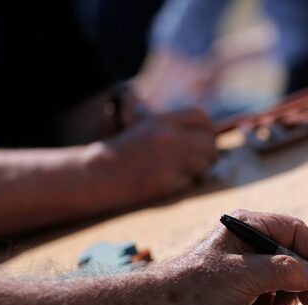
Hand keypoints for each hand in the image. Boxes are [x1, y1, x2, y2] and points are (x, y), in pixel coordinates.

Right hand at [88, 108, 217, 210]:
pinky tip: (168, 183)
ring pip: (205, 163)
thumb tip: (209, 138)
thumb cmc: (122, 155)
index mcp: (161, 121)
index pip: (201, 117)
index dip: (209, 129)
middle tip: (200, 162)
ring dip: (199, 170)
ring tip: (181, 172)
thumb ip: (173, 130)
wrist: (97, 174)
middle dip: (209, 153)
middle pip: (209, 142)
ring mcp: (168, 159)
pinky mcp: (167, 180)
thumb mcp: (145, 130)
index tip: (206, 140)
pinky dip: (184, 184)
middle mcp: (167, 136)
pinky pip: (191, 182)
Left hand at [156, 210, 307, 304]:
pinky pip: (269, 302)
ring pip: (284, 286)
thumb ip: (285, 272)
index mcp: (248, 228)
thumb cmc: (197, 287)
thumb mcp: (246, 275)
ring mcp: (245, 273)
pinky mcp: (240, 297)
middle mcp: (248, 247)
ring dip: (280, 302)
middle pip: (293, 261)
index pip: (294, 232)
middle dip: (300, 284)